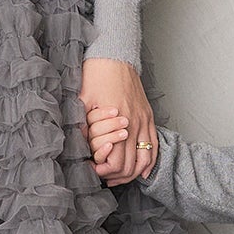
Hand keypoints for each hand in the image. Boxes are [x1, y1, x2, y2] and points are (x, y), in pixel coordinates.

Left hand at [79, 59, 156, 186]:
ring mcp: (144, 121)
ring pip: (145, 159)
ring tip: (119, 177)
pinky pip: (154, 145)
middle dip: (117, 176)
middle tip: (104, 177)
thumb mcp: (82, 100)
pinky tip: (142, 171)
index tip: (93, 169)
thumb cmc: (96, 76)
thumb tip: (79, 146)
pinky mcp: (148, 116)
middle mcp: (134, 124)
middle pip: (130, 164)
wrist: (114, 56)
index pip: (115, 161)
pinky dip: (149, 161)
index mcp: (117, 122)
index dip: (103, 170)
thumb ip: (82, 124)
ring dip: (133, 173)